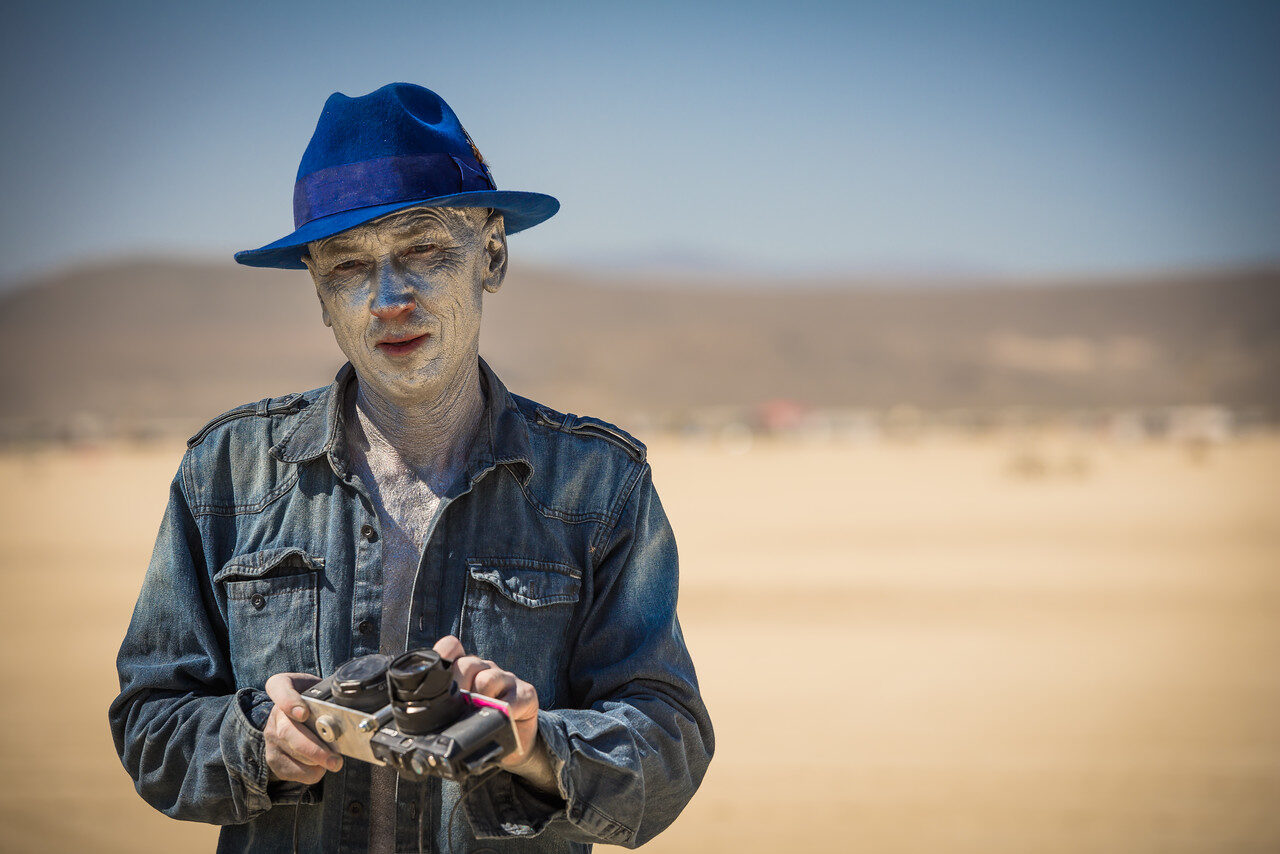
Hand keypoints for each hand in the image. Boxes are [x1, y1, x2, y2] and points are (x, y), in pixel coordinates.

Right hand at [262, 672, 343, 783]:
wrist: (305, 714)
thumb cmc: (316, 699)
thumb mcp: (322, 687)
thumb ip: (331, 692)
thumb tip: (351, 708)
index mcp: (282, 687)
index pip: (278, 687)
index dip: (289, 701)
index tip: (304, 713)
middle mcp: (274, 712)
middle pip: (287, 731)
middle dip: (313, 748)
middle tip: (334, 759)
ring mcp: (271, 735)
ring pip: (289, 752)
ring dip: (314, 762)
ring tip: (334, 762)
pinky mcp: (273, 756)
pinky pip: (288, 769)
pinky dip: (307, 772)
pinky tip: (320, 767)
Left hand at [431, 636, 539, 771]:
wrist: (511, 746)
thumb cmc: (478, 727)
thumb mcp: (455, 717)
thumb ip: (442, 709)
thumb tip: (414, 718)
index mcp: (463, 671)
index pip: (451, 648)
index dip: (444, 654)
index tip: (436, 667)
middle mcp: (484, 670)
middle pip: (467, 664)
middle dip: (458, 685)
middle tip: (456, 705)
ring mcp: (505, 679)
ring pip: (488, 678)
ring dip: (481, 698)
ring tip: (479, 714)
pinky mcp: (525, 693)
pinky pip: (514, 696)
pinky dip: (506, 709)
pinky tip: (502, 717)